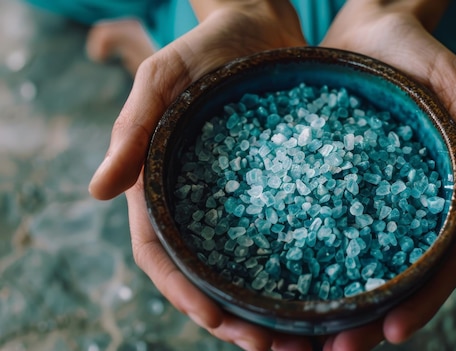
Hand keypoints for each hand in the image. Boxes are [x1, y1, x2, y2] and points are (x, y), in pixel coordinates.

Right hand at [89, 1, 317, 349]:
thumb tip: (97, 192)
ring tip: (305, 337)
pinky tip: (328, 288)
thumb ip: (132, 131)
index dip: (185, 294)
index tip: (219, 322)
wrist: (260, 25)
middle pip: (207, 275)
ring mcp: (239, 200)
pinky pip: (287, 235)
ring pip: (247, 266)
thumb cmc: (203, 48)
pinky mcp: (276, 188)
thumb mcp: (161, 78)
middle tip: (273, 346)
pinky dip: (301, 268)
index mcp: (162, 186)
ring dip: (269, 306)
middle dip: (233, 317)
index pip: (161, 255)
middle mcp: (199, 204)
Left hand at [317, 1, 455, 349]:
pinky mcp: (327, 187)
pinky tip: (272, 289)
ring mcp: (363, 201)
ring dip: (328, 309)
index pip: (441, 263)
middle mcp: (402, 208)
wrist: (363, 26)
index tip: (391, 333)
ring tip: (295, 340)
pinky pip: (313, 232)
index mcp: (440, 194)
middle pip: (392, 279)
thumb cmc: (414, 50)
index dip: (422, 302)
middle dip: (368, 321)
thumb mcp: (452, 82)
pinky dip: (299, 267)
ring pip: (350, 268)